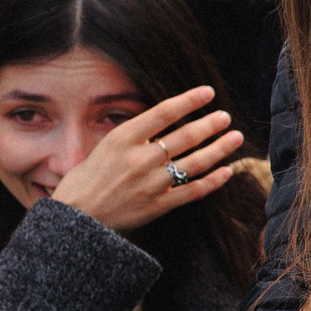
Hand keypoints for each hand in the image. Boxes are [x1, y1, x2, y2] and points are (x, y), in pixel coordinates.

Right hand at [49, 86, 244, 232]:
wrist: (75, 218)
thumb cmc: (86, 179)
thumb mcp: (105, 147)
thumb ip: (135, 137)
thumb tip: (164, 125)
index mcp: (123, 138)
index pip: (164, 113)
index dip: (189, 100)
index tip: (208, 92)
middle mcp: (140, 158)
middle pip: (186, 136)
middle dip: (210, 124)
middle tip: (225, 117)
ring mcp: (151, 183)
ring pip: (196, 163)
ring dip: (219, 149)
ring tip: (235, 137)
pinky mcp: (158, 205)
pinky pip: (193, 191)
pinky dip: (213, 181)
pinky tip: (228, 171)